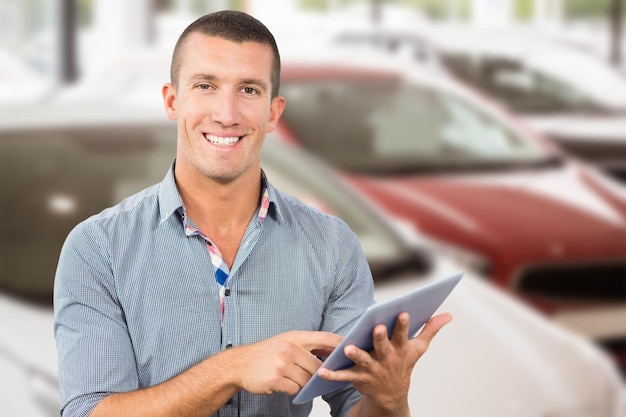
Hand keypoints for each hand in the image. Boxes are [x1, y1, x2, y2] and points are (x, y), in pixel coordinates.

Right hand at [230, 330, 342, 395]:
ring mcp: (282, 364)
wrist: (240, 364)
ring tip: (292, 378)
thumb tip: (333, 349)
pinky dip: (292, 389)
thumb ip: (308, 344)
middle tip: (317, 377)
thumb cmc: (266, 353)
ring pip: (307, 380)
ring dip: (303, 383)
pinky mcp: (275, 379)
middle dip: (319, 374)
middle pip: (318, 366)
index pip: (325, 338)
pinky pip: (295, 389)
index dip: (341, 343)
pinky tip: (283, 383)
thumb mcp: (286, 341)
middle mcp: (289, 348)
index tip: (352, 348)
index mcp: (295, 337)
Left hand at [318, 312, 451, 410]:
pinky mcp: (358, 378)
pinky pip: (344, 376)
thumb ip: (430, 329)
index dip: (403, 325)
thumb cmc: (403, 364)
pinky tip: (322, 371)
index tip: (403, 312)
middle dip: (380, 338)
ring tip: (348, 348)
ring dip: (356, 355)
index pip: (403, 335)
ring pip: (363, 362)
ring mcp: (372, 370)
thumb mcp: (418, 348)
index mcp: (400, 349)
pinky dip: (333, 375)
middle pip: (383, 347)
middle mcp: (387, 359)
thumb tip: (447, 315)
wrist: (391, 395)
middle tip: (377, 327)